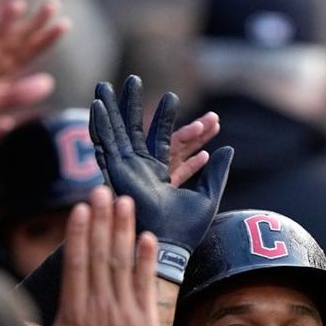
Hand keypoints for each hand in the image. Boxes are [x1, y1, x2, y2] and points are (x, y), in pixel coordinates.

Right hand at [0, 0, 69, 118]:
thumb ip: (22, 93)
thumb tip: (49, 82)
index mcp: (3, 66)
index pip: (29, 49)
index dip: (47, 38)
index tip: (65, 24)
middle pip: (15, 38)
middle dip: (33, 22)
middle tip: (52, 5)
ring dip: (4, 23)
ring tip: (18, 6)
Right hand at [37, 186, 159, 325]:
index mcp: (73, 311)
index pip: (76, 263)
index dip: (80, 234)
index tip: (82, 208)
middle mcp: (99, 306)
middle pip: (101, 255)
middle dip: (102, 220)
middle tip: (104, 191)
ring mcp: (124, 310)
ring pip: (123, 263)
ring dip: (124, 230)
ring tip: (126, 203)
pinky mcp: (146, 319)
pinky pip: (145, 282)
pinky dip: (146, 259)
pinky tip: (147, 236)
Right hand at [90, 76, 232, 282]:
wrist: (168, 245)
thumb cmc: (187, 229)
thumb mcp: (208, 196)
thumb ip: (216, 173)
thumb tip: (228, 148)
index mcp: (160, 173)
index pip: (164, 138)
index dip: (168, 117)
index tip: (172, 96)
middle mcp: (140, 169)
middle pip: (134, 130)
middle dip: (131, 104)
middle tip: (132, 80)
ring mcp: (126, 170)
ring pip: (116, 132)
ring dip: (111, 109)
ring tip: (106, 84)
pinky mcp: (116, 173)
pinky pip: (105, 146)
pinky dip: (100, 126)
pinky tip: (97, 107)